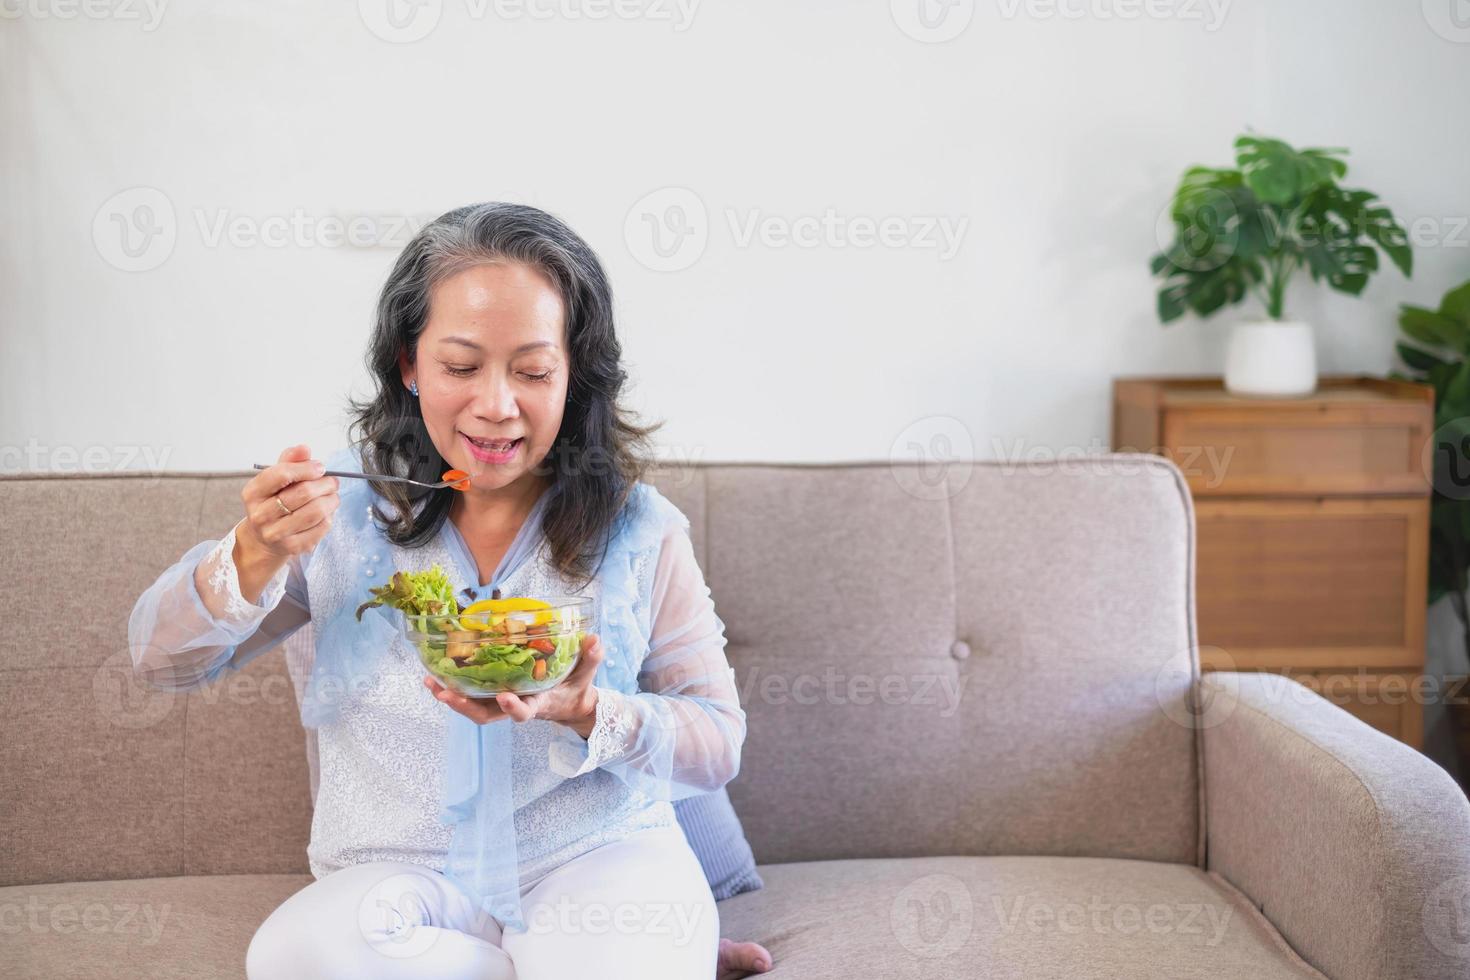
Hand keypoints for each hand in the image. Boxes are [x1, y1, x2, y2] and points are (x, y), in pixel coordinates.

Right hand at [237, 444, 339, 562]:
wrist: (265, 538)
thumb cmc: (273, 502)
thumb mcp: (275, 480)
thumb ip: (289, 462)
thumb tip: (304, 448)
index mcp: (253, 493)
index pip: (281, 475)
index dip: (306, 468)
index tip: (320, 467)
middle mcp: (260, 515)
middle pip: (303, 493)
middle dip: (325, 484)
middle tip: (333, 481)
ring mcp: (275, 533)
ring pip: (315, 511)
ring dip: (331, 499)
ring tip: (332, 495)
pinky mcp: (293, 547)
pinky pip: (321, 527)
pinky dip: (329, 516)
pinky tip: (326, 512)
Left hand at [424, 633, 606, 736]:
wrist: (568, 705)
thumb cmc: (575, 688)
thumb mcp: (586, 675)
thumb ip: (590, 659)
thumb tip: (594, 639)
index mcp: (539, 703)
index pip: (524, 711)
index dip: (513, 707)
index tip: (504, 696)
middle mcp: (516, 706)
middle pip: (487, 715)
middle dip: (465, 707)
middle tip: (445, 695)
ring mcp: (502, 703)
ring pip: (473, 708)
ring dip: (451, 698)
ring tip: (431, 684)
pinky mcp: (494, 696)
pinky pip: (471, 696)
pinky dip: (452, 688)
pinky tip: (435, 676)